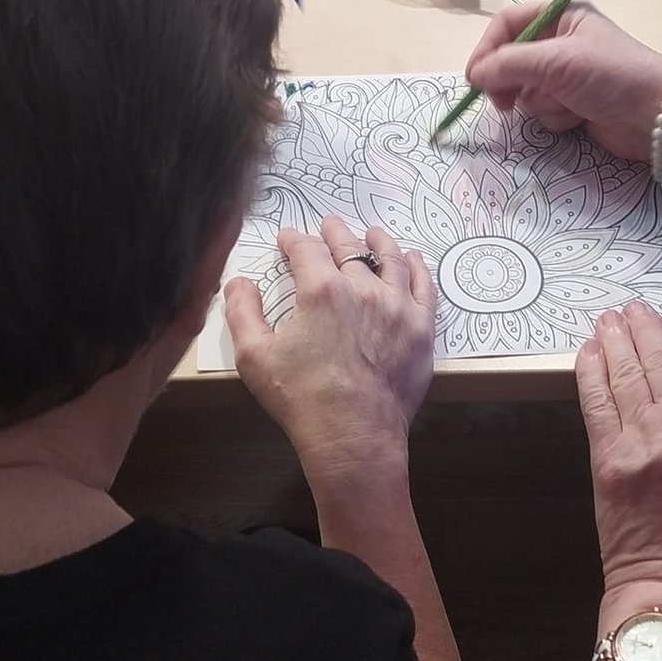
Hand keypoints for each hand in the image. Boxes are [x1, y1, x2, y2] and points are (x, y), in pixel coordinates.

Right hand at [224, 216, 435, 478]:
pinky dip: (416, 267)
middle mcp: (362, 288)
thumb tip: (239, 282)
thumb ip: (242, 311)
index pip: (305, 250)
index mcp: (320, 289)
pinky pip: (423, 286)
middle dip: (334, 233)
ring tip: (373, 233)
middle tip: (329, 225)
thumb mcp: (253, 356)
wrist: (353, 435)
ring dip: (378, 242)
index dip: (293, 240)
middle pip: (349, 248)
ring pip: (389, 260)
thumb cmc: (300, 398)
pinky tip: (412, 259)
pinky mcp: (421, 328)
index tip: (288, 238)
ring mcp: (397, 306)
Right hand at [464, 2, 661, 160]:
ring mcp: (568, 75)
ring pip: (526, 90)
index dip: (487, 49)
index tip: (474, 78)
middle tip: (505, 104)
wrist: (657, 117)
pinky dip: (555, 117)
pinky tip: (578, 118)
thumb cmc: (610, 76)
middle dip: (511, 83)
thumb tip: (475, 76)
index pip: (508, 24)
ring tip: (566, 106)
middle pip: (512, 60)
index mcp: (562, 16)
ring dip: (541, 103)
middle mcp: (562, 42)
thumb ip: (509, 65)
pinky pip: (544, 110)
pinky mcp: (574, 104)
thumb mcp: (556, 62)